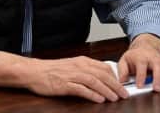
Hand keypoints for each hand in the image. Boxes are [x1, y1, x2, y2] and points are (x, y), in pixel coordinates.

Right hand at [0, 51, 128, 102]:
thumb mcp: (71, 66)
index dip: (115, 76)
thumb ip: (85, 70)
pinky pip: (81, 89)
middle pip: (102, 75)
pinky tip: (99, 99)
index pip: (104, 67)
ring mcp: (72, 75)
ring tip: (115, 98)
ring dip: (107, 90)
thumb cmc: (52, 70)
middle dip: (115, 85)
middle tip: (124, 94)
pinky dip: (92, 94)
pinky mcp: (64, 84)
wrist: (34, 71)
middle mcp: (79, 66)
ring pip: (94, 81)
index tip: (123, 85)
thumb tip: (101, 77)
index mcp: (82, 61)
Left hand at [117, 33, 159, 91]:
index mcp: (141, 57)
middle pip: (158, 66)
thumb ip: (122, 71)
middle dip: (158, 77)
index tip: (140, 85)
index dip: (141, 76)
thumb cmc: (135, 56)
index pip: (141, 65)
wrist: (144, 47)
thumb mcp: (124, 61)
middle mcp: (153, 58)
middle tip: (157, 88)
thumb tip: (122, 81)